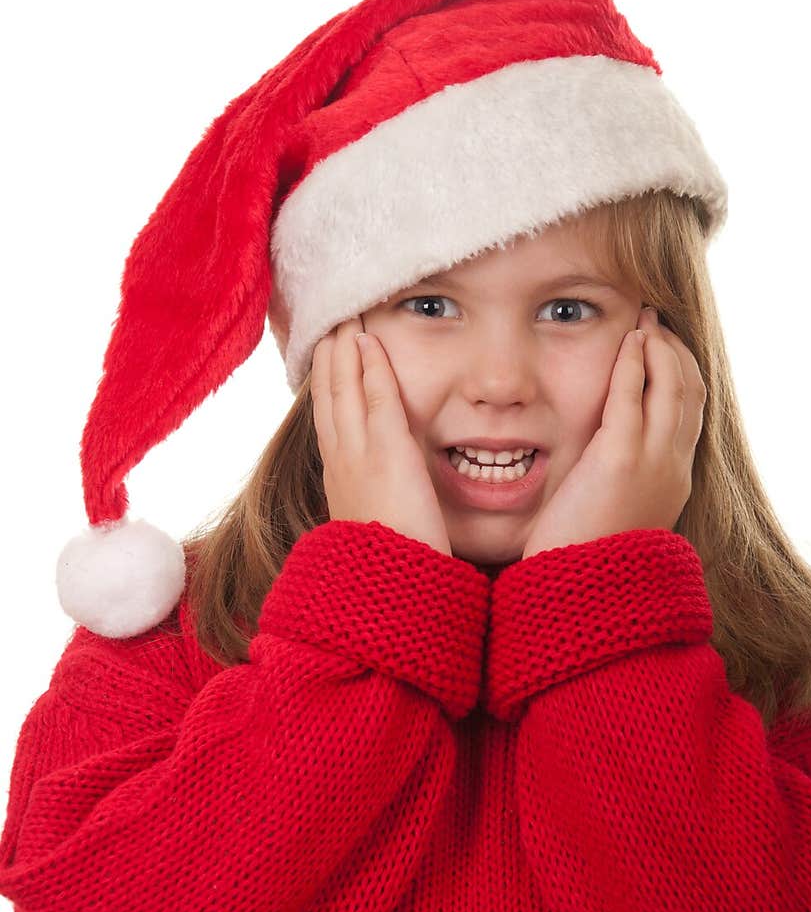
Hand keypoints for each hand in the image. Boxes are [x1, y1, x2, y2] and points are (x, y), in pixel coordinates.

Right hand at [311, 317, 452, 556]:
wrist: (386, 591)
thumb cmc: (386, 569)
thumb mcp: (372, 532)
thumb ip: (374, 508)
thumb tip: (379, 502)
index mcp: (338, 481)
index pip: (327, 422)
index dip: (323, 387)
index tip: (323, 360)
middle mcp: (340, 463)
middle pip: (327, 398)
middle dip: (326, 359)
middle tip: (327, 324)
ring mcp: (359, 454)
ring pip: (343, 389)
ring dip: (342, 350)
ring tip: (343, 319)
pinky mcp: (387, 452)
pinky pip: (376, 396)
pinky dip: (370, 365)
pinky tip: (368, 339)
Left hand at [520, 306, 706, 558]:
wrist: (580, 594)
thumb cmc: (584, 560)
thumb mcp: (614, 515)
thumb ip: (619, 483)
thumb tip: (604, 467)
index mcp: (674, 482)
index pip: (691, 414)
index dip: (682, 375)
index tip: (664, 350)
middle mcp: (674, 468)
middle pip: (692, 393)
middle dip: (677, 352)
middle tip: (655, 325)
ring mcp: (652, 463)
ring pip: (673, 387)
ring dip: (660, 348)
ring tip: (643, 324)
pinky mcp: (620, 460)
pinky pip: (633, 396)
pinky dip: (635, 363)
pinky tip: (629, 341)